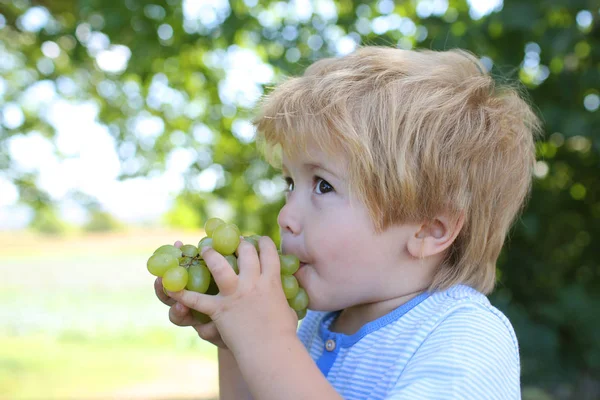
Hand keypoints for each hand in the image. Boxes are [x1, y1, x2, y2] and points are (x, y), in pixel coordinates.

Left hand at [166, 236, 297, 353]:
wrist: (271, 351)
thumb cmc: (284, 335)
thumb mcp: (289, 311)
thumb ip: (283, 301)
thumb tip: (287, 302)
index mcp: (272, 281)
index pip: (269, 253)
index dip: (264, 243)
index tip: (259, 240)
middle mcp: (252, 282)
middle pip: (246, 252)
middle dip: (240, 243)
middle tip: (234, 241)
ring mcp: (234, 294)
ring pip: (219, 266)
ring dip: (211, 255)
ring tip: (205, 250)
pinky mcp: (219, 310)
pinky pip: (197, 300)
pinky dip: (182, 294)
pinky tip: (171, 287)